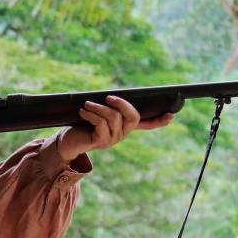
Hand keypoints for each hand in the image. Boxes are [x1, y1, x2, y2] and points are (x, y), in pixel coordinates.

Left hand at [55, 96, 175, 159]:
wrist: (66, 142)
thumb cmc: (81, 124)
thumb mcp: (97, 113)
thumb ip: (108, 106)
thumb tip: (112, 95)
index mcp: (124, 127)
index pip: (146, 125)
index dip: (158, 121)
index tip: (171, 115)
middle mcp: (122, 135)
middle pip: (132, 116)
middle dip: (121, 104)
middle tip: (108, 97)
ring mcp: (113, 140)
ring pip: (113, 117)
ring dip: (99, 107)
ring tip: (87, 105)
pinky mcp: (101, 142)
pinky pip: (101, 123)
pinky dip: (91, 114)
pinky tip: (83, 112)